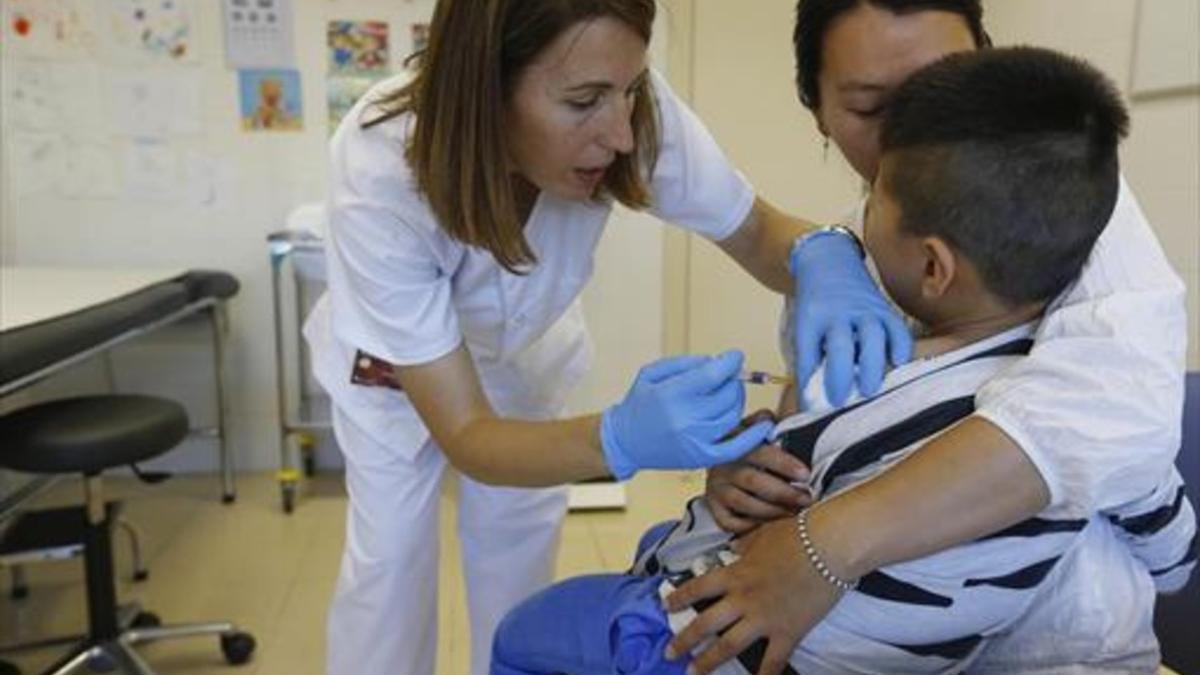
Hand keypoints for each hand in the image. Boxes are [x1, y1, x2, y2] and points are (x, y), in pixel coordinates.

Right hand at [601, 351, 772, 479]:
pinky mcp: (702, 457)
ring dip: (736, 399)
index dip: (731, 361)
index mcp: (672, 395)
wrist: (625, 443)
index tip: (734, 357)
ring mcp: (696, 440)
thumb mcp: (652, 373)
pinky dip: (754, 435)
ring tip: (726, 394)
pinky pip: (737, 447)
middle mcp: (686, 419)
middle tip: (725, 377)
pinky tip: (764, 425)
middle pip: (728, 393)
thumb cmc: (638, 406)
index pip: (714, 373)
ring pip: (733, 414)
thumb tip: (717, 361)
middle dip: (731, 379)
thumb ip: (685, 363)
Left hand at [663, 516, 842, 674]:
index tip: (665, 607)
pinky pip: (773, 660)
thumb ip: (744, 546)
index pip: (698, 588)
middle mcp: (742, 599)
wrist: (829, 546)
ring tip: (692, 672)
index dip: (678, 598)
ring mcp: (763, 618)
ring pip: (728, 646)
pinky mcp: (787, 632)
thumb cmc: (796, 535)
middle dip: (684, 640)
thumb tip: (733, 550)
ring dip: (707, 662)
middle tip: (668, 653)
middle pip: (705, 623)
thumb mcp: (762, 535)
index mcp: (734, 574)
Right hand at [705, 418, 811, 533]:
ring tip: (794, 513)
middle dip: (784, 493)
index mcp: (737, 445)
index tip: (806, 474)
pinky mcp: (714, 508)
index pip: (761, 453)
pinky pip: (731, 523)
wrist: (718, 459)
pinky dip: (750, 526)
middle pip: (753, 481)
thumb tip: (770, 417)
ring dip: (772, 511)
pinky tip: (769, 523)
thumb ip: (766, 424)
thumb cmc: (748, 448)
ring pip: (744, 504)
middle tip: (806, 499)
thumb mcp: (755, 430)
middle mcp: (723, 467)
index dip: (784, 464)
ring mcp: (716, 489)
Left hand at [791, 230, 912, 405]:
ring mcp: (863, 309)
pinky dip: (900, 345)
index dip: (808, 379)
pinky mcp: (883, 308)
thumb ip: (810, 357)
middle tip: (840, 400)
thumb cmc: (816, 304)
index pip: (807, 351)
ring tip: (869, 389)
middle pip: (840, 344)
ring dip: (871, 364)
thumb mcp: (805, 326)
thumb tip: (813, 398)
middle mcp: (838, 313)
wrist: (828, 261)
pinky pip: (896, 327)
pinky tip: (899, 362)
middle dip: (840, 374)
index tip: (810, 405)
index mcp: (811, 318)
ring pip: (872, 335)